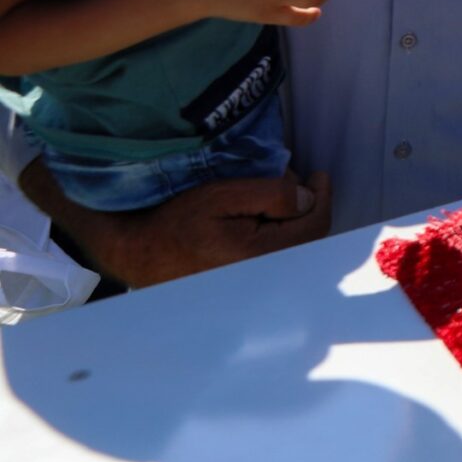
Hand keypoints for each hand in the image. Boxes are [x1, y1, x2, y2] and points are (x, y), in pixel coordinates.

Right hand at [24, 162, 331, 288]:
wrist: (139, 254)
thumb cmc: (176, 222)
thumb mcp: (222, 195)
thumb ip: (271, 195)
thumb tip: (308, 197)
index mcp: (260, 255)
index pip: (314, 226)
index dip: (321, 197)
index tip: (319, 176)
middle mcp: (263, 276)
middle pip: (308, 239)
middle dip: (308, 209)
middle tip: (298, 184)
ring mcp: (255, 285)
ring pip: (294, 249)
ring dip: (295, 223)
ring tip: (279, 200)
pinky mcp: (246, 285)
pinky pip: (277, 258)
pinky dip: (282, 237)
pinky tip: (268, 221)